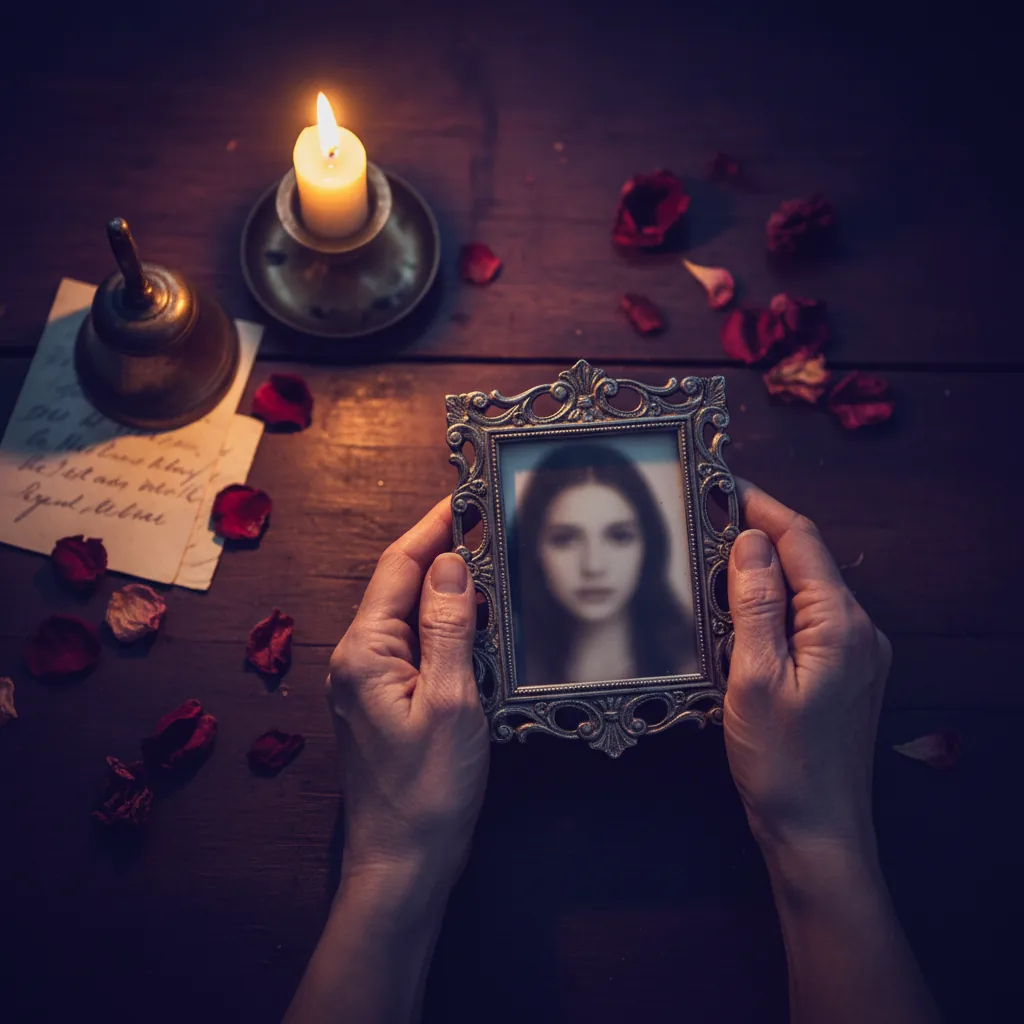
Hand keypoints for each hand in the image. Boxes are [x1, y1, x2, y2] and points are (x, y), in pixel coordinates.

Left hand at [327, 498, 489, 889]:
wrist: (403, 862)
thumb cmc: (426, 792)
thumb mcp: (449, 703)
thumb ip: (446, 628)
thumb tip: (449, 563)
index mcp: (365, 651)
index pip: (399, 566)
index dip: (433, 526)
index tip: (466, 497)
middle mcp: (358, 658)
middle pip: (403, 585)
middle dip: (445, 552)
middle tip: (493, 527)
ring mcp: (370, 680)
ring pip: (413, 615)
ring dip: (450, 590)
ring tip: (495, 568)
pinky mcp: (387, 700)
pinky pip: (417, 646)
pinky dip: (448, 627)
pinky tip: (480, 627)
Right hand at [724, 480, 891, 853]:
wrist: (817, 829)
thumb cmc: (784, 763)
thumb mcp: (755, 678)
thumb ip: (756, 604)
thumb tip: (750, 542)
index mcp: (840, 624)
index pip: (801, 540)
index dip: (760, 506)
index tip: (722, 485)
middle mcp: (858, 630)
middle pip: (806, 560)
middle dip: (757, 535)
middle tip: (705, 522)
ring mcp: (856, 653)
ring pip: (804, 590)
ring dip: (762, 572)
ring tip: (713, 565)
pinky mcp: (844, 673)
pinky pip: (806, 620)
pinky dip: (772, 605)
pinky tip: (739, 616)